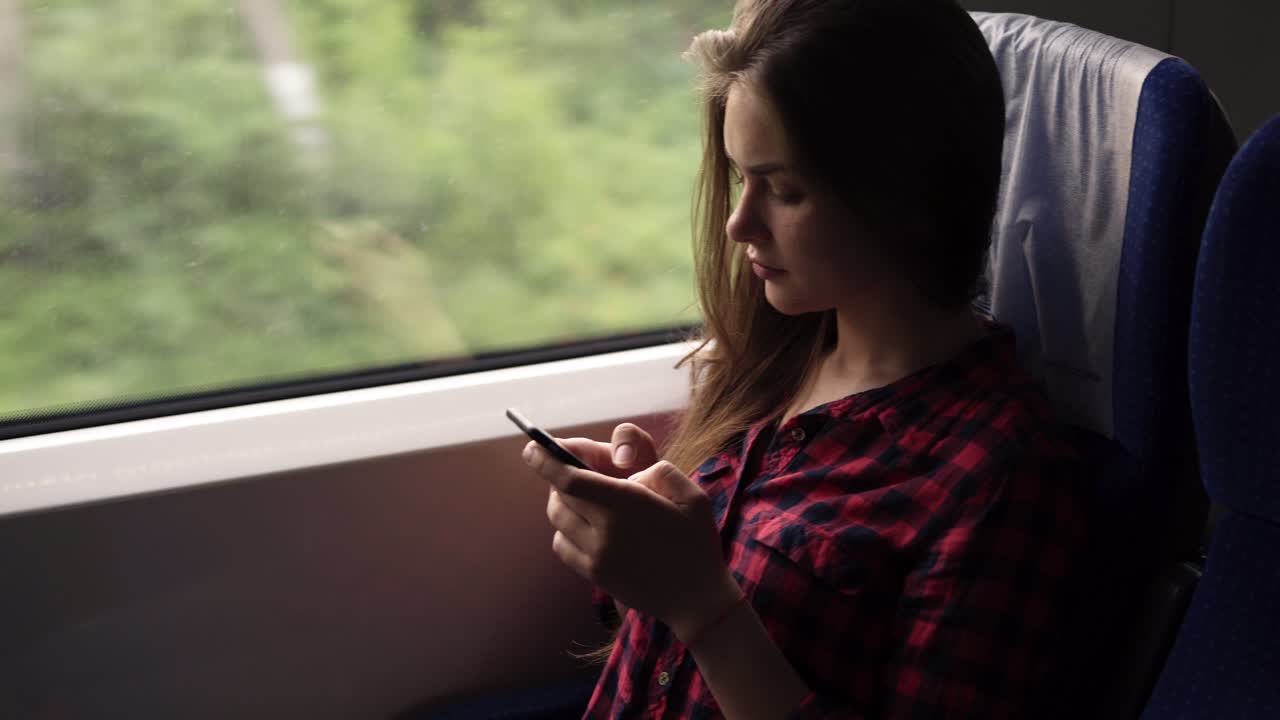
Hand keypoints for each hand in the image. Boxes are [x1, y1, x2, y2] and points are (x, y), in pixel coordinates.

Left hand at [522, 427, 739, 639]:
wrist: (696, 600)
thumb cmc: (697, 543)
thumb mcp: (692, 496)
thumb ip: (659, 473)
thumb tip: (629, 477)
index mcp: (627, 506)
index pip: (570, 479)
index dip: (546, 461)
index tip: (532, 447)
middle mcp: (605, 532)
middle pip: (560, 497)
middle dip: (557, 478)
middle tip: (568, 470)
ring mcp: (596, 557)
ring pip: (558, 520)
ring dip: (561, 502)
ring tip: (579, 496)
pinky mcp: (594, 575)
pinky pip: (562, 545)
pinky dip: (564, 530)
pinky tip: (585, 526)